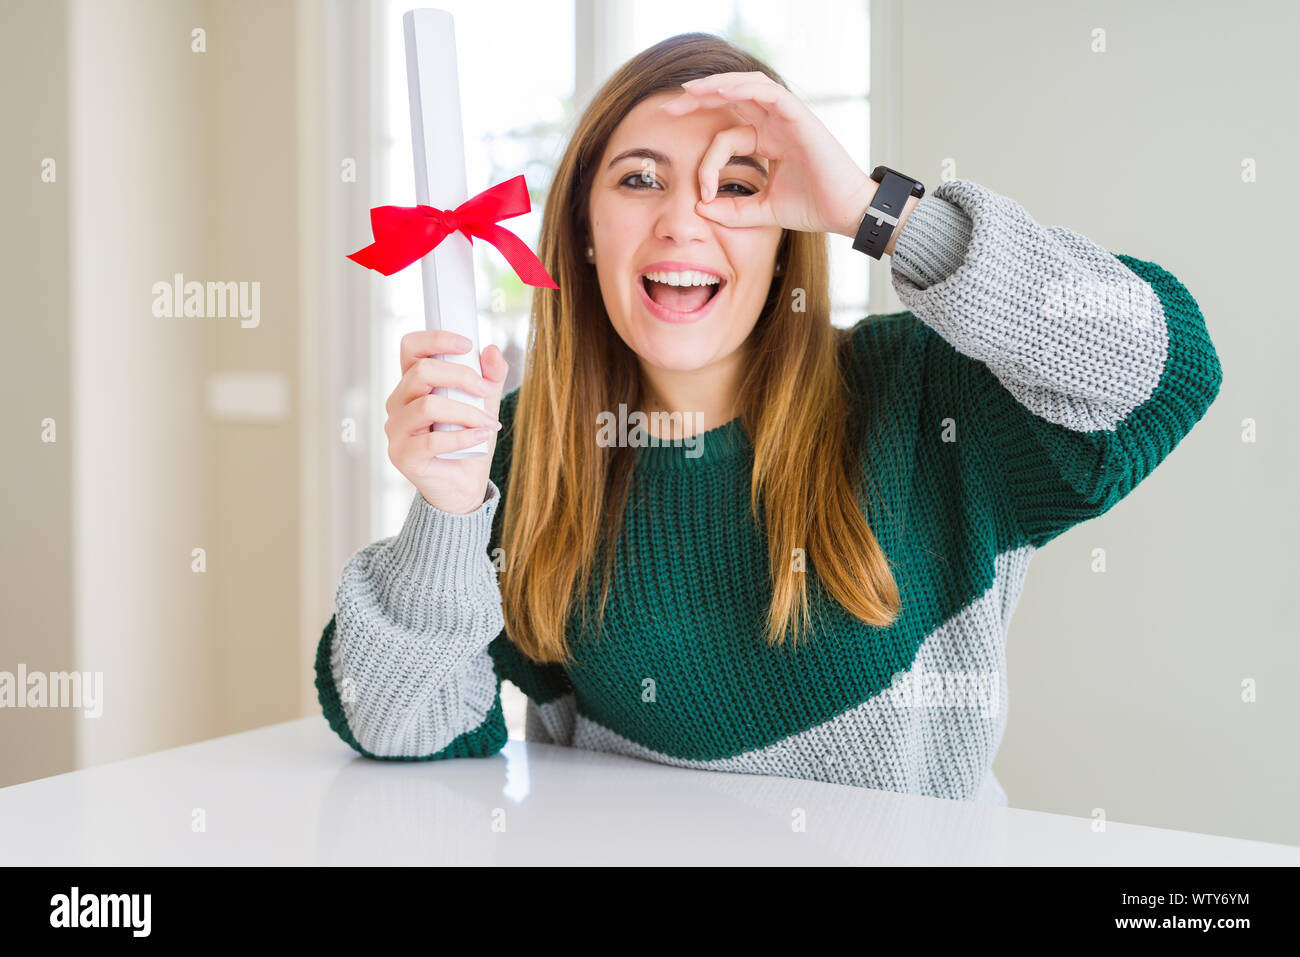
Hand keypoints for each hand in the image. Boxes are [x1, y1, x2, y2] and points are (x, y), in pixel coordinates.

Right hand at [384, 330, 508, 514]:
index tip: (468, 344)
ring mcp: (396, 429)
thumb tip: (492, 350)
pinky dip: (462, 437)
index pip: (411, 348)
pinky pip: (431, 440)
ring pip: (428, 406)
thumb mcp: (484, 404)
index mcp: (412, 383)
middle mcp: (398, 402)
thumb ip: (490, 377)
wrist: (464, 485)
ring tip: (488, 423)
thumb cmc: (469, 440)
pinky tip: (480, 436)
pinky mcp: (402, 455)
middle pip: (421, 372)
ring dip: (466, 412)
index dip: (436, 339)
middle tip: (485, 391)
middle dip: (461, 377)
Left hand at [660, 72, 916, 248]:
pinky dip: (743, 87)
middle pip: (731, 99)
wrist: (845, 213)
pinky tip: (720, 90)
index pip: (727, 138)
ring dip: (717, 85)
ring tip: (689, 91)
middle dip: (698, 100)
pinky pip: (768, 92)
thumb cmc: (813, 208)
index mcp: (768, 141)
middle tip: (668, 108)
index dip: (708, 162)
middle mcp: (775, 124)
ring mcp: (788, 117)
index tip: (701, 193)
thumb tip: (698, 208)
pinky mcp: (799, 115)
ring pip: (747, 87)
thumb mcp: (762, 211)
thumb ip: (732, 210)